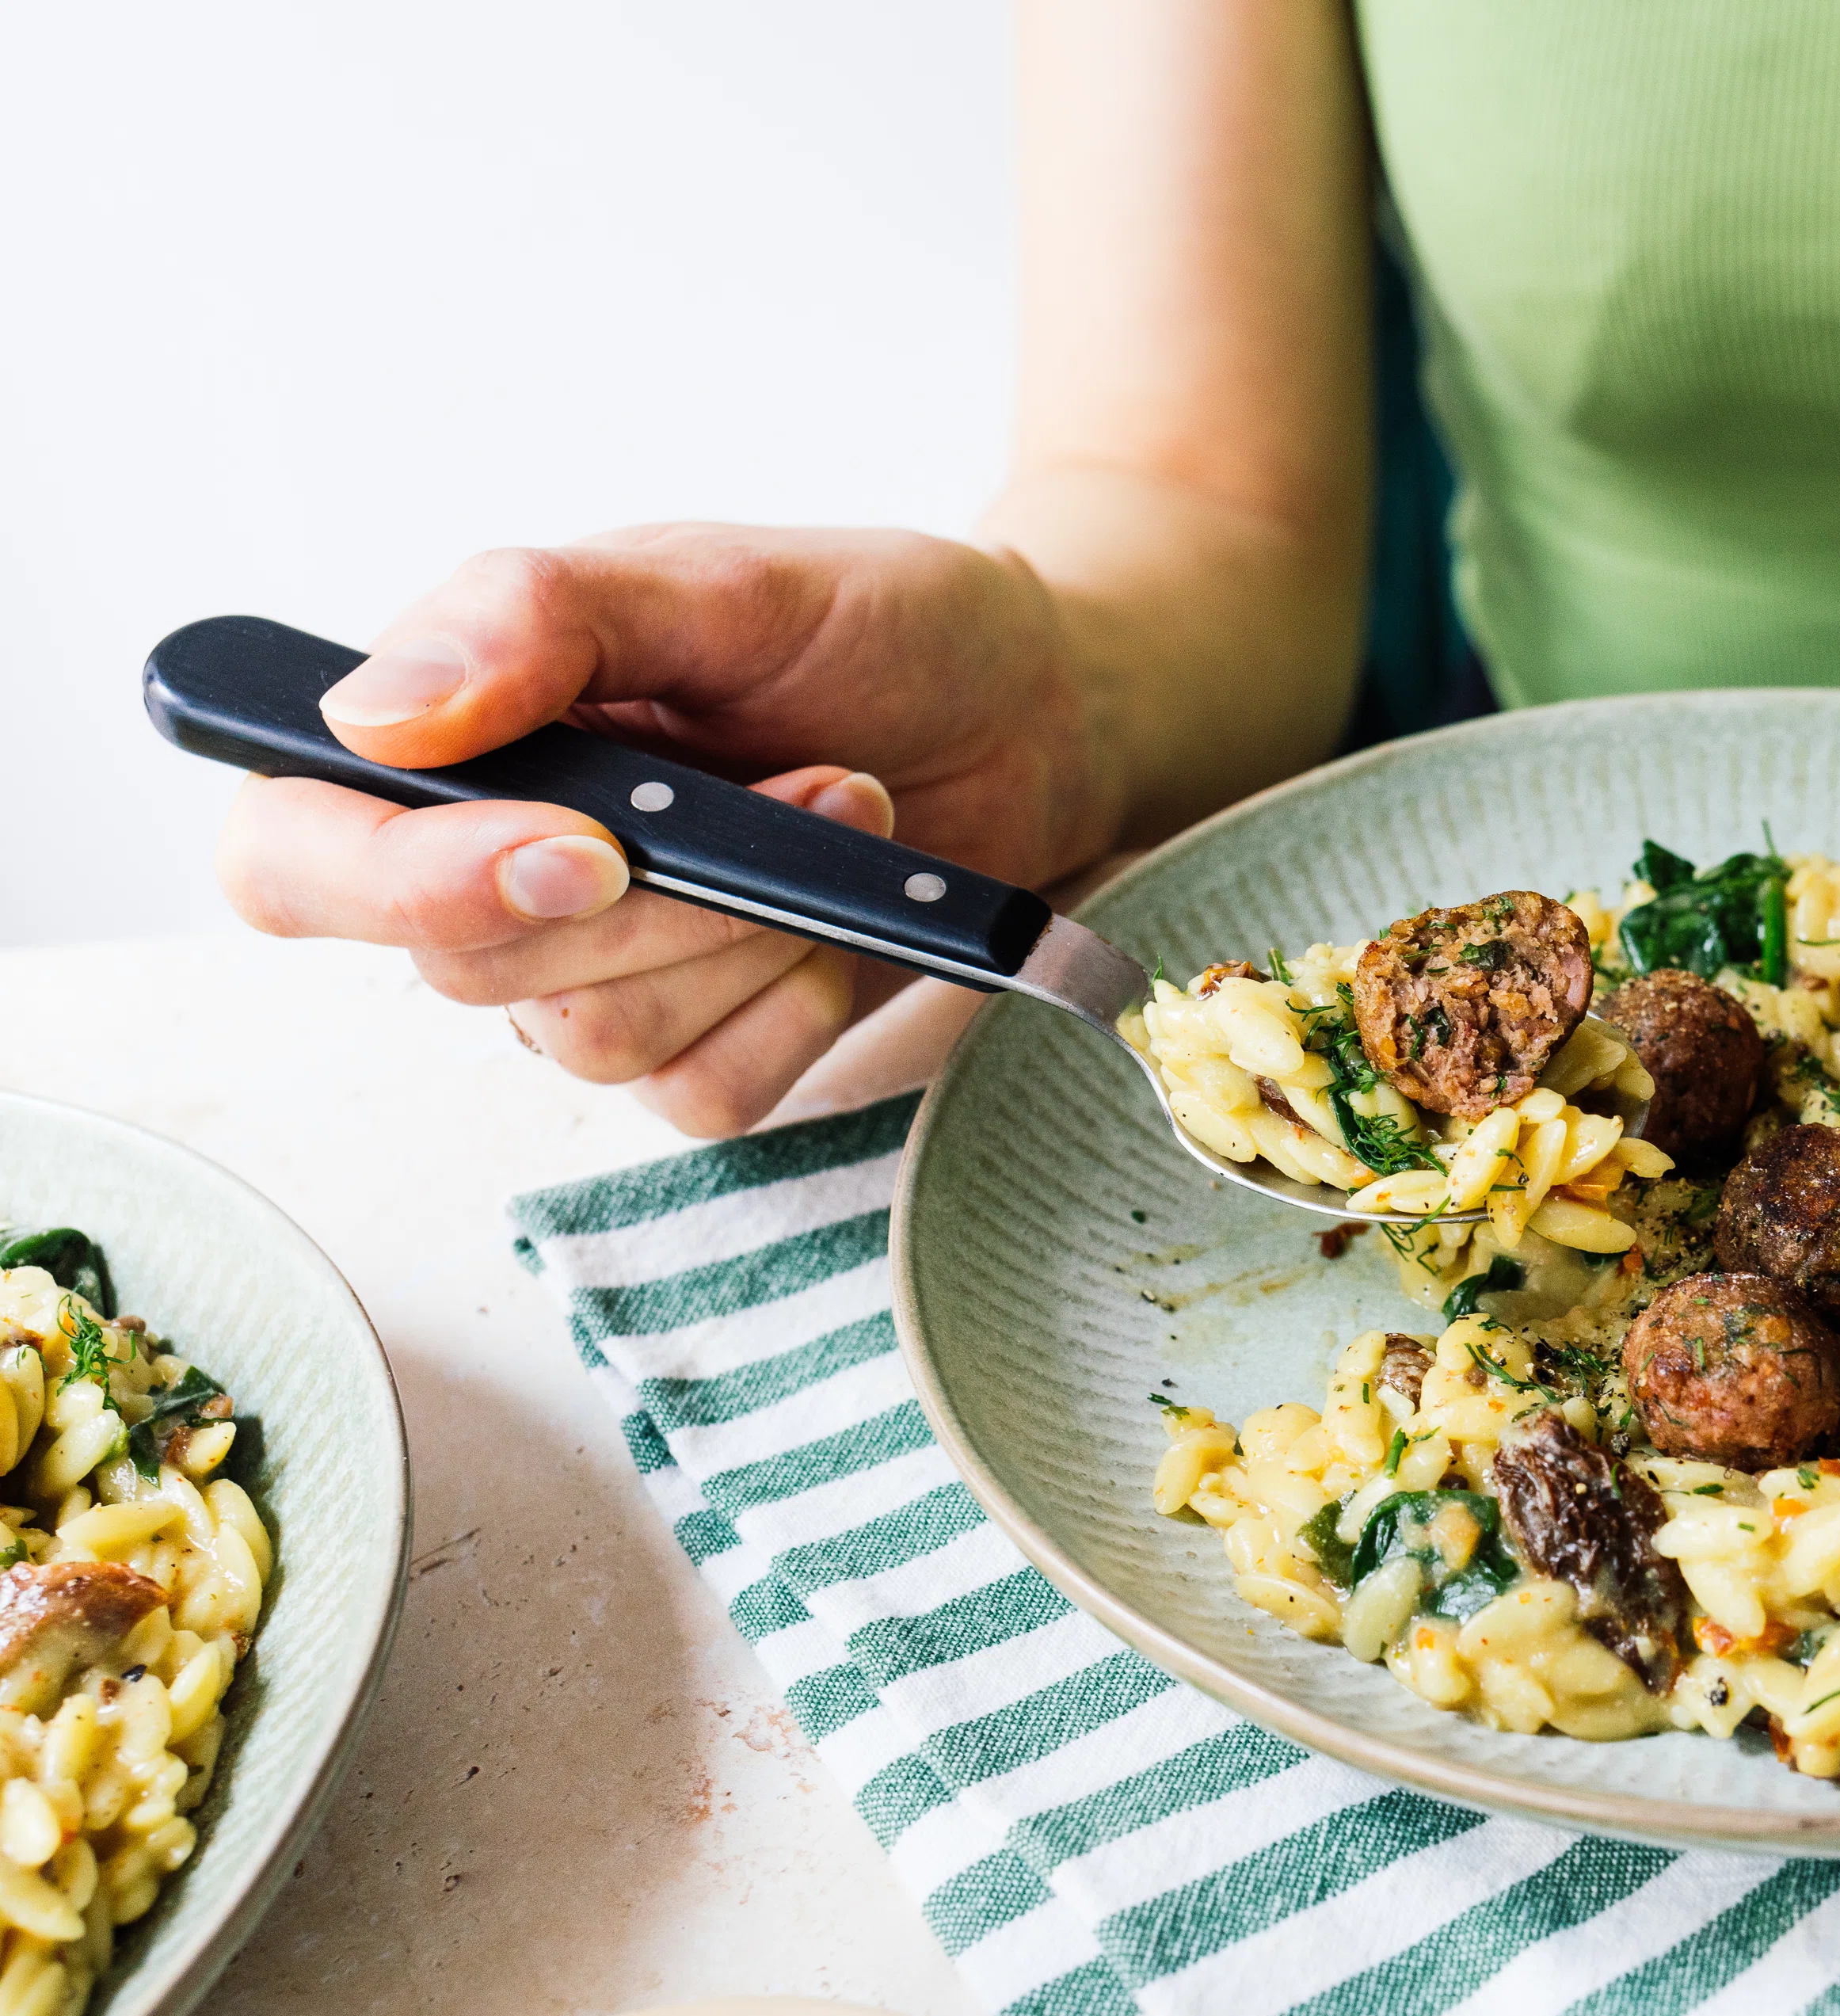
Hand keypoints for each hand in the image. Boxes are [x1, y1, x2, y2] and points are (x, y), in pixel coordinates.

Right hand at [215, 525, 1121, 1135]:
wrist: (1029, 706)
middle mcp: (487, 873)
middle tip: (808, 781)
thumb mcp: (717, 578)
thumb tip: (372, 714)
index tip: (577, 843)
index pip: (293, 859)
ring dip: (750, 935)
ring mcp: (590, 973)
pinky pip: (700, 1096)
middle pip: (467, 970)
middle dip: (662, 896)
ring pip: (593, 1043)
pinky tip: (848, 921)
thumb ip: (540, 617)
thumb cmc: (867, 626)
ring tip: (848, 809)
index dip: (399, 882)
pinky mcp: (700, 1042)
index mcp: (442, 746)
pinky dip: (794, 1008)